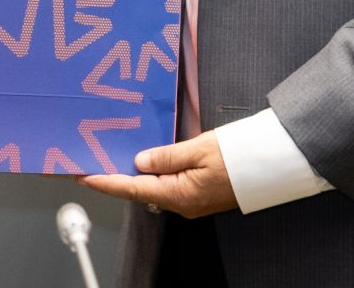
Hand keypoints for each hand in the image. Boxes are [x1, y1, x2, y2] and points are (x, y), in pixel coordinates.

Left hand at [82, 130, 236, 217]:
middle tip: (91, 163)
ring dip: (132, 175)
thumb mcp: (199, 149)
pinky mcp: (198, 195)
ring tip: (111, 159)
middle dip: (115, 177)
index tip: (83, 176)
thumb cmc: (238, 156)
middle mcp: (182, 204)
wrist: (270, 166)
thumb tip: (140, 161)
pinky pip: (167, 186)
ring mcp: (191, 202)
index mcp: (179, 195)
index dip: (105, 182)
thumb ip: (166, 156)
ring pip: (153, 188)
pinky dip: (150, 175)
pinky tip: (142, 163)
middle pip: (140, 190)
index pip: (132, 189)